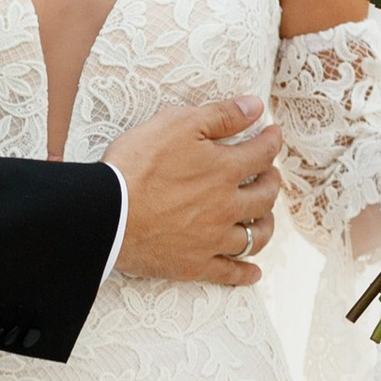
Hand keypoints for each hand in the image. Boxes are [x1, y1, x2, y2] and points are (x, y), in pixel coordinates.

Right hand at [106, 98, 283, 286]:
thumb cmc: (137, 164)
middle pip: (265, 197)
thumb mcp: (177, 124)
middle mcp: (227, 206)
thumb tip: (255, 107)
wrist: (107, 213)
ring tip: (264, 218)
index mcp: (225, 170)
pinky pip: (228, 273)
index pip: (261, 154)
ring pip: (255, 237)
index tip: (273, 134)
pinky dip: (244, 273)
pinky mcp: (194, 264)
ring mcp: (213, 239)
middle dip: (272, 182)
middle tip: (270, 175)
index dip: (271, 141)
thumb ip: (220, 115)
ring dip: (265, 225)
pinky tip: (253, 273)